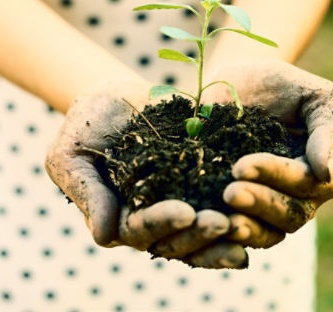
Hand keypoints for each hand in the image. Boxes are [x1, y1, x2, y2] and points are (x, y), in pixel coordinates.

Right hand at [45, 81, 247, 267]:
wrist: (114, 96)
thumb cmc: (86, 123)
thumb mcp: (72, 156)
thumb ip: (86, 193)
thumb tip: (104, 236)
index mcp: (121, 214)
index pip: (141, 230)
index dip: (162, 224)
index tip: (186, 213)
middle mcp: (153, 213)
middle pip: (177, 237)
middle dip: (200, 234)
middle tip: (224, 223)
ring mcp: (178, 196)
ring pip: (202, 225)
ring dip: (225, 230)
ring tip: (247, 226)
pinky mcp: (198, 176)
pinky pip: (219, 195)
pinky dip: (237, 205)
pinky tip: (260, 205)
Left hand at [203, 60, 332, 245]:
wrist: (237, 84)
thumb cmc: (277, 85)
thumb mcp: (312, 96)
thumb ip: (327, 129)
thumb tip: (328, 171)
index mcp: (318, 167)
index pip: (306, 182)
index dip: (277, 176)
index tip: (240, 166)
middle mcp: (299, 192)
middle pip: (290, 213)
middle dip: (259, 203)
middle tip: (229, 193)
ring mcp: (270, 200)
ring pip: (270, 230)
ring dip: (247, 227)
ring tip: (222, 219)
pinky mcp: (242, 204)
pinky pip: (242, 227)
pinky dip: (228, 232)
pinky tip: (208, 227)